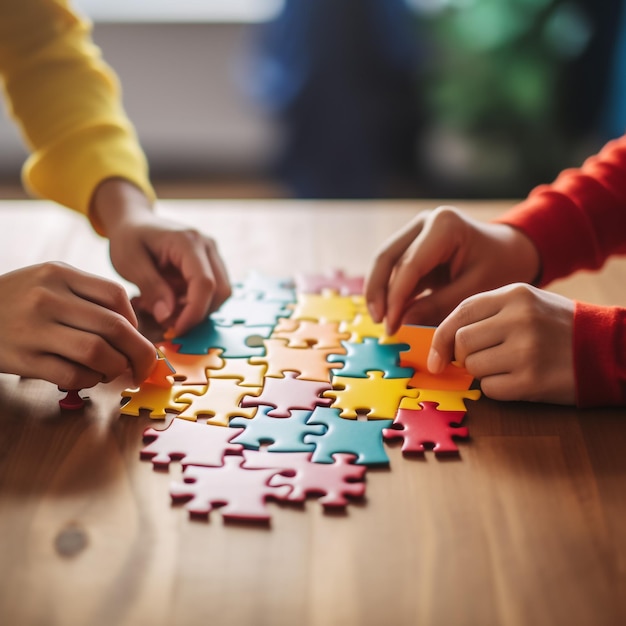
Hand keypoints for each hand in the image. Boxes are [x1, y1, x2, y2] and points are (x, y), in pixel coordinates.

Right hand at [0, 262, 155, 387]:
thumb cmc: (17, 301)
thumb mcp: (48, 282)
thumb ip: (87, 296)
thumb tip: (133, 329)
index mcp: (59, 274)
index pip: (115, 295)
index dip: (135, 321)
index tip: (135, 336)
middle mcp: (48, 297)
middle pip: (114, 327)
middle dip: (140, 352)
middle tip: (146, 367)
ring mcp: (33, 329)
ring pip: (97, 352)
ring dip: (116, 368)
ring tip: (115, 371)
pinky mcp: (23, 358)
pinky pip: (71, 374)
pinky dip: (89, 380)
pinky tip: (89, 377)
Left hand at [90, 179, 230, 334]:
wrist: (133, 221)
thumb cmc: (129, 238)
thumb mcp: (130, 262)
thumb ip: (151, 288)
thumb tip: (168, 317)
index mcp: (188, 242)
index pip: (204, 283)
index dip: (193, 312)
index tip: (175, 330)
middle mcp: (207, 246)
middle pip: (220, 291)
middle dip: (197, 313)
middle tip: (167, 322)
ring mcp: (212, 254)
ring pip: (219, 294)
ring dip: (196, 310)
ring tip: (164, 308)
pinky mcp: (210, 264)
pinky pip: (212, 292)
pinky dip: (194, 304)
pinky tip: (171, 301)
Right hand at [365, 206, 540, 333]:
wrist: (512, 252)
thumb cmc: (501, 267)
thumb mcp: (475, 289)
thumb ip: (439, 306)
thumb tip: (402, 323)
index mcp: (444, 226)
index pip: (409, 265)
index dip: (396, 298)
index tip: (392, 326)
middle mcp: (425, 222)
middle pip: (387, 258)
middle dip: (378, 293)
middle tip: (380, 323)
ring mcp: (417, 231)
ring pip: (385, 262)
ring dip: (379, 292)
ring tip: (382, 322)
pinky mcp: (414, 245)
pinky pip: (394, 268)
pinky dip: (391, 291)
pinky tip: (391, 314)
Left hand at [428, 283, 575, 403]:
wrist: (609, 349)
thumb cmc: (558, 327)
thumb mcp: (526, 304)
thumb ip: (487, 314)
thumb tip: (443, 342)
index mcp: (515, 294)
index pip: (460, 313)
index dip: (441, 336)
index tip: (437, 355)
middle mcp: (519, 319)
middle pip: (461, 342)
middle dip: (462, 356)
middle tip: (478, 360)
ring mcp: (526, 350)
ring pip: (473, 367)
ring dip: (482, 372)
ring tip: (508, 366)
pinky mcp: (532, 380)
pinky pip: (490, 389)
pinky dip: (497, 389)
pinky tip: (519, 380)